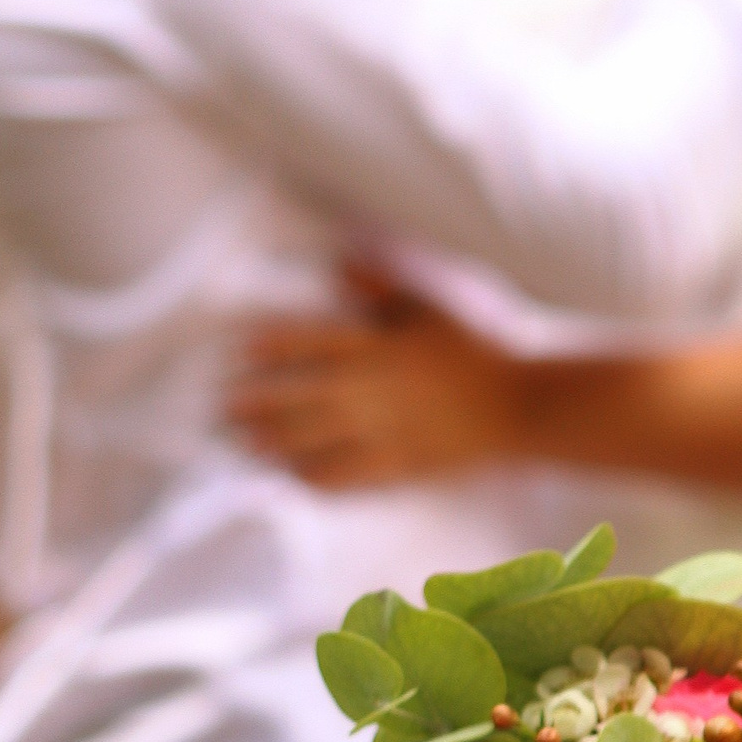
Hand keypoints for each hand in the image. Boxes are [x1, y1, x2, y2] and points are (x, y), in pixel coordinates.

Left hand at [229, 277, 525, 487]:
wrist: (517, 406)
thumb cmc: (472, 352)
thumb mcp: (426, 308)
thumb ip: (379, 285)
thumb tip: (337, 263)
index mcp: (376, 347)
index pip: (311, 343)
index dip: (273, 348)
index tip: (240, 352)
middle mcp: (371, 390)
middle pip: (301, 398)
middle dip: (259, 404)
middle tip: (224, 410)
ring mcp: (383, 431)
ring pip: (316, 439)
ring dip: (277, 442)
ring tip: (248, 444)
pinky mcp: (398, 464)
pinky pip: (347, 475)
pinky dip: (316, 477)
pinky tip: (295, 478)